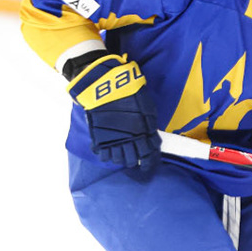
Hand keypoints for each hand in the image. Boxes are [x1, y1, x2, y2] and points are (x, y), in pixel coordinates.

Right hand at [68, 52, 159, 168]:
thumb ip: (150, 126)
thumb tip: (152, 140)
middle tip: (133, 157)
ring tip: (120, 153)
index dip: (149, 163)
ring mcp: (113, 140)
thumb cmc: (130, 92)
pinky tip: (108, 150)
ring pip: (118, 160)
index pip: (148, 155)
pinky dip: (106, 155)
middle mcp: (128, 140)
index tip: (147, 165)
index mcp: (143, 133)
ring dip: (121, 159)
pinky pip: (103, 155)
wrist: (105, 84)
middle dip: (134, 161)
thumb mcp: (147, 108)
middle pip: (132, 160)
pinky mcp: (99, 138)